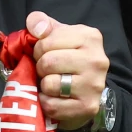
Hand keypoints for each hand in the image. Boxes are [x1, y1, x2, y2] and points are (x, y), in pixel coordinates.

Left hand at [27, 11, 108, 129]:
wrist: (86, 89)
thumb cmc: (68, 57)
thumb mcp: (57, 35)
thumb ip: (42, 24)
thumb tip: (35, 26)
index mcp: (90, 37)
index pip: (47, 41)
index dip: (39, 49)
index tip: (45, 54)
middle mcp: (97, 60)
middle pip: (48, 62)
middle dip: (40, 67)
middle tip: (47, 71)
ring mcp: (94, 85)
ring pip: (49, 84)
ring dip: (44, 86)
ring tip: (53, 83)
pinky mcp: (88, 107)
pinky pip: (52, 105)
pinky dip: (46, 102)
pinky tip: (55, 97)